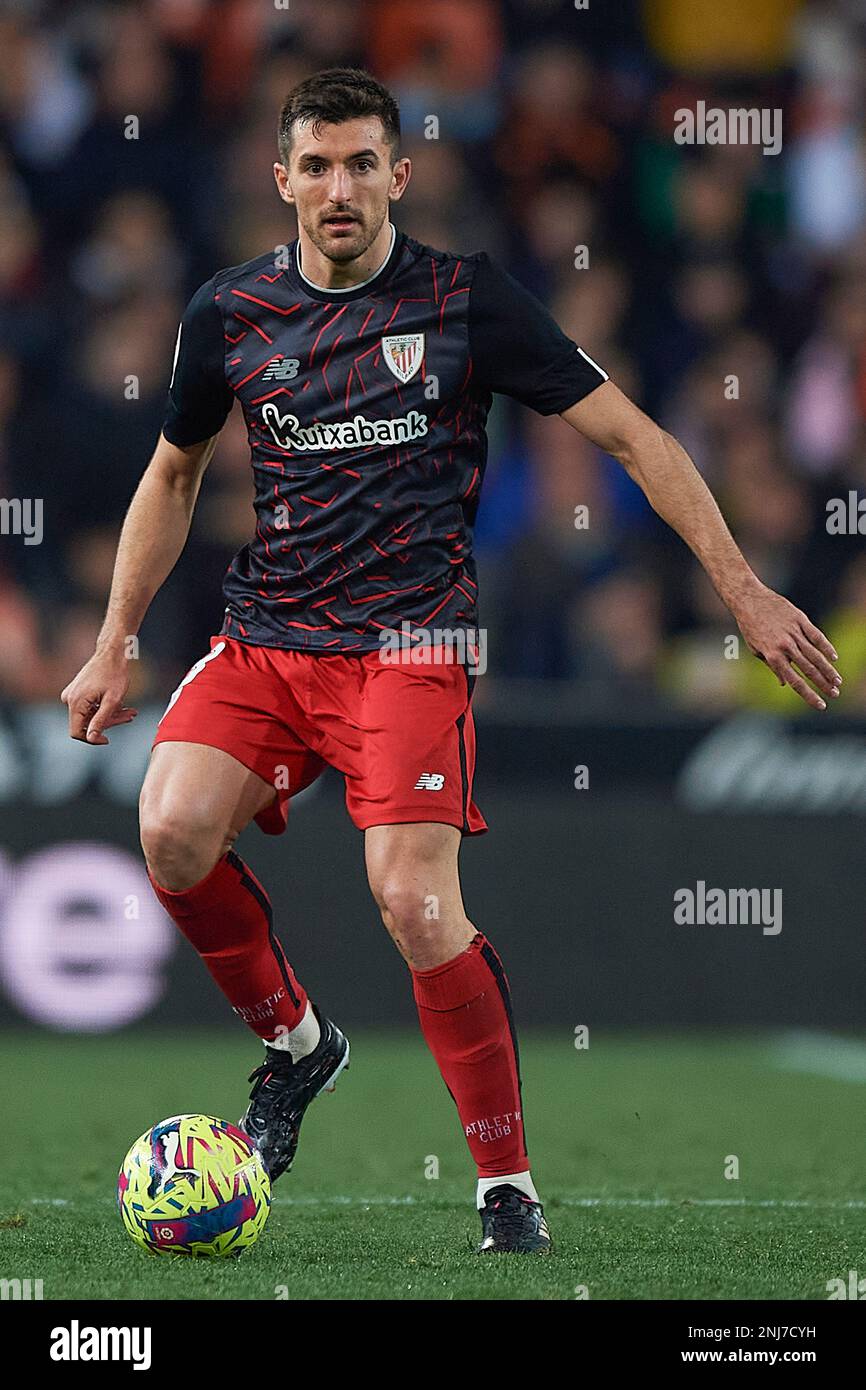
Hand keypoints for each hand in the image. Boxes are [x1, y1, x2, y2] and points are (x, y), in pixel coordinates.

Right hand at [60, 647, 137, 743]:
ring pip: (92, 714)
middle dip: (109, 722)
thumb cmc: (114, 673)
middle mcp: (69, 699)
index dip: (92, 739)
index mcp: (75, 702)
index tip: (107, 739)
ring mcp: (73, 694)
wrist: (113, 652)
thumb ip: (101, 721)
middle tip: (129, 716)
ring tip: (130, 711)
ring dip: (111, 715)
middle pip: (87, 722)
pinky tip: (122, 705)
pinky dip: (106, 708)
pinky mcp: (78, 692)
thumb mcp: (112, 700)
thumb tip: (91, 738)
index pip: (77, 732)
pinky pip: (91, 707)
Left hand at [735, 585, 840, 710]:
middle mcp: (784, 646)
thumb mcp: (756, 650)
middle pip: (808, 670)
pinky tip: (834, 657)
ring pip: (815, 654)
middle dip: (823, 684)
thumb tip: (784, 683)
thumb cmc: (750, 627)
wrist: (749, 600)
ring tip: (838, 681)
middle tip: (835, 694)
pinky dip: (826, 646)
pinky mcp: (799, 619)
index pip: (794, 681)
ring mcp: (793, 632)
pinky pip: (816, 635)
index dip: (809, 695)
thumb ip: (773, 666)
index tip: (820, 705)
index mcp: (772, 656)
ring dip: (828, 669)